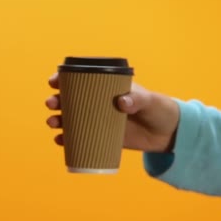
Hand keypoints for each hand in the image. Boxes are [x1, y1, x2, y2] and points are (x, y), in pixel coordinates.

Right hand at [45, 73, 179, 152]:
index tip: (54, 82)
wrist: (168, 133)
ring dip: (58, 120)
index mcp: (106, 87)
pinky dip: (67, 140)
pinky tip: (60, 141)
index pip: (80, 80)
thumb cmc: (159, 109)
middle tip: (52, 104)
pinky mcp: (101, 138)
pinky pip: (79, 138)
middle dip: (56, 100)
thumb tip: (121, 102)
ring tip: (53, 123)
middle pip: (70, 100)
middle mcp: (98, 103)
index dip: (63, 79)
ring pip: (71, 119)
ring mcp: (98, 120)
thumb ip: (136, 99)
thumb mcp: (149, 100)